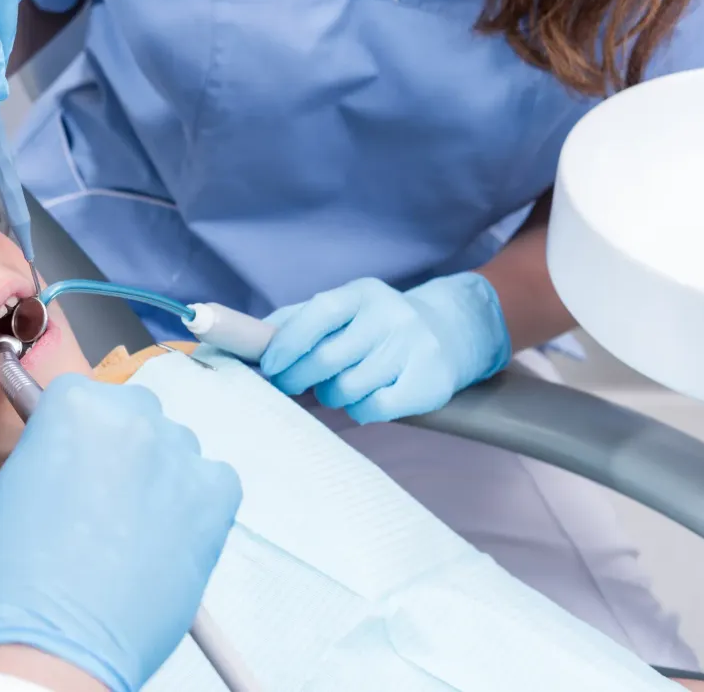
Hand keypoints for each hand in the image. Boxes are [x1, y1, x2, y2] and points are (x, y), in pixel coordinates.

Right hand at [0, 377, 240, 691]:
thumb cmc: (23, 574)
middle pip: (136, 415)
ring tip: (133, 529)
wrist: (57, 638)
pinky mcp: (215, 500)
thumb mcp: (16, 484)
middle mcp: (133, 419)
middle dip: (123, 449)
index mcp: (76, 405)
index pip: (84, 394)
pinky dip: (198, 502)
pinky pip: (216, 481)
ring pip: (177, 449)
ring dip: (160, 476)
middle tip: (104, 498)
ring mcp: (178, 458)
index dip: (77, 431)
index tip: (78, 455)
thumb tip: (75, 447)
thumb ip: (52, 448)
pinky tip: (168, 534)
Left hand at [258, 274, 512, 422]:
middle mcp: (391, 316)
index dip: (287, 342)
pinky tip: (365, 398)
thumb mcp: (344, 310)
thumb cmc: (377, 325)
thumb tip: (252, 337)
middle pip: (328, 358)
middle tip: (290, 384)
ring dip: (332, 395)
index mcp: (362, 293)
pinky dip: (359, 410)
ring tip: (338, 386)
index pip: (318, 312)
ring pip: (348, 387)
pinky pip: (374, 408)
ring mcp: (413, 348)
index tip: (269, 365)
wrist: (450, 333)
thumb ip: (299, 319)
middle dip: (298, 377)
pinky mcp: (428, 382)